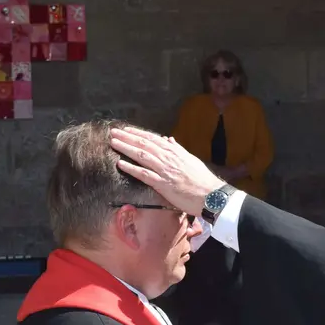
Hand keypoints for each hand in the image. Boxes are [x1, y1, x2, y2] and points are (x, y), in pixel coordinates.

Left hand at [110, 127, 224, 215]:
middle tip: (113, 132)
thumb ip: (178, 149)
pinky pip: (144, 174)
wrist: (211, 195)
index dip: (137, 133)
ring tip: (113, 143)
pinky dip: (131, 168)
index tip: (126, 130)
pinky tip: (120, 163)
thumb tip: (169, 139)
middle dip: (127, 137)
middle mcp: (168, 158)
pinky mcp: (163, 184)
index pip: (153, 138)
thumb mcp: (191, 159)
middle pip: (144, 144)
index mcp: (175, 151)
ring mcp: (165, 170)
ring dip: (126, 148)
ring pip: (142, 155)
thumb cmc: (202, 179)